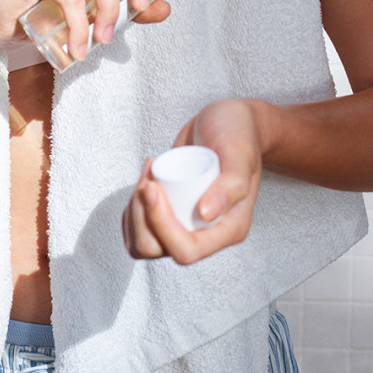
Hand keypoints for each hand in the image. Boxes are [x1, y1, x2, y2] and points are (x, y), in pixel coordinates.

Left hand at [122, 99, 264, 264]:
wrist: (230, 122)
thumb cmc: (239, 136)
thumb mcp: (240, 154)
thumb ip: (232, 184)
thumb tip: (205, 214)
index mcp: (228, 229)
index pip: (187, 250)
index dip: (161, 226)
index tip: (153, 187)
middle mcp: (206, 233)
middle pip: (156, 249)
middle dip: (142, 216)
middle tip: (148, 180)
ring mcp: (186, 223)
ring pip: (143, 242)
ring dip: (134, 211)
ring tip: (147, 174)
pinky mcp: (171, 212)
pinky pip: (141, 227)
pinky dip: (132, 207)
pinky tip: (145, 178)